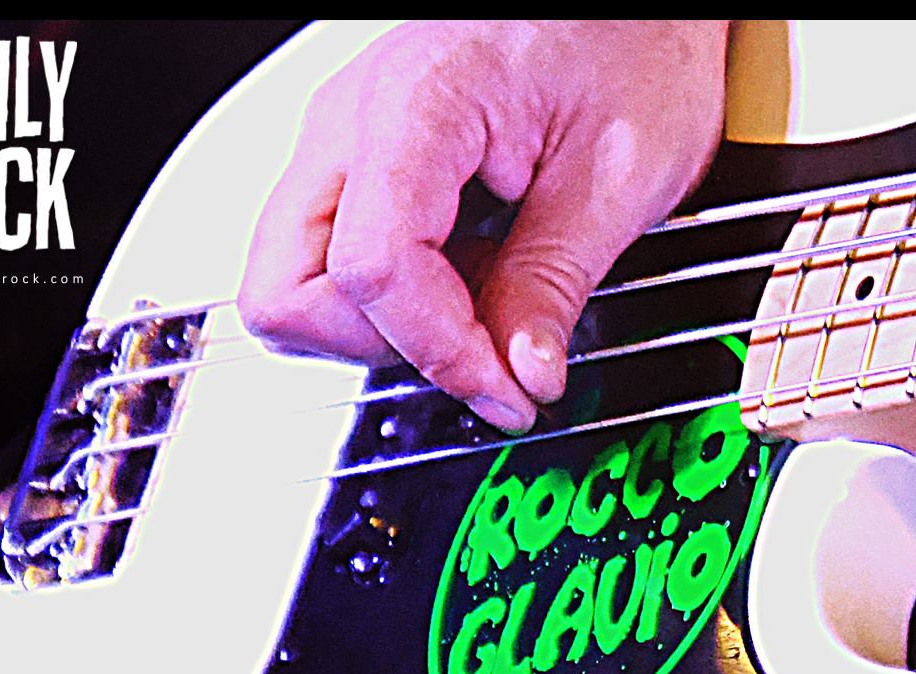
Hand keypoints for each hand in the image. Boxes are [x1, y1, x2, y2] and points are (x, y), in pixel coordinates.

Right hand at [239, 21, 728, 432]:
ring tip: (483, 307)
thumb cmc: (631, 40)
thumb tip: (522, 374)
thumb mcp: (620, 175)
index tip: (507, 391)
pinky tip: (471, 276)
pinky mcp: (362, 164)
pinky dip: (397, 298)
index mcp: (414, 107)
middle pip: (284, 290)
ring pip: (294, 283)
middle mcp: (351, 122)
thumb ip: (555, 285)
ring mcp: (345, 142)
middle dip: (381, 349)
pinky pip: (338, 259)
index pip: (370, 270)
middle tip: (480, 357)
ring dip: (384, 328)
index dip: (440, 353)